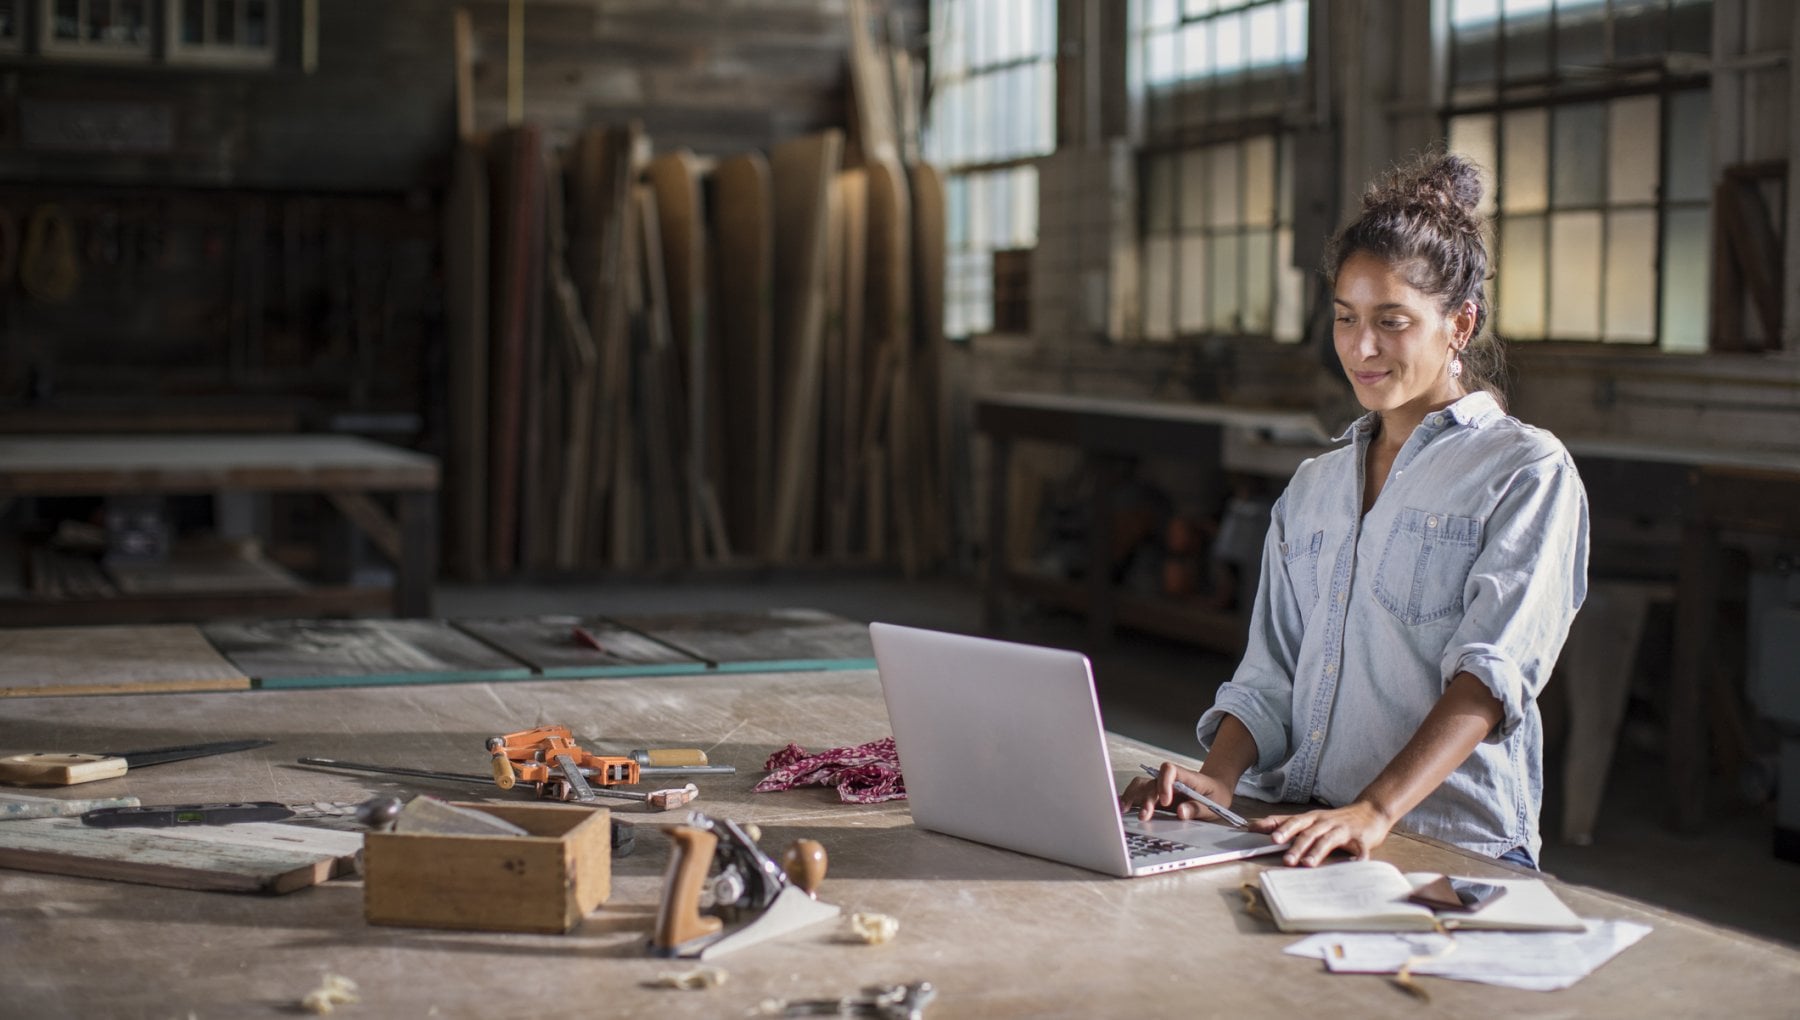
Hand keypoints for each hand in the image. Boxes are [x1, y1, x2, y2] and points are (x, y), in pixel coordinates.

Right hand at [1118, 762, 1235, 823]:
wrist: (1215, 790)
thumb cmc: (1215, 795)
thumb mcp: (1214, 805)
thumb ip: (1197, 808)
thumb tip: (1180, 812)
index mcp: (1186, 777)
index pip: (1170, 770)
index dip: (1164, 783)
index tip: (1166, 801)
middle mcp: (1170, 780)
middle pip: (1152, 782)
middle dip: (1146, 799)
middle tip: (1146, 816)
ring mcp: (1161, 786)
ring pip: (1141, 785)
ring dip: (1133, 796)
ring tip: (1124, 809)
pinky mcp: (1156, 794)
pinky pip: (1140, 792)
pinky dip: (1130, 798)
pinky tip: (1123, 807)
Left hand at [1254, 801, 1392, 866]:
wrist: (1371, 811)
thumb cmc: (1336, 819)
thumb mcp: (1310, 818)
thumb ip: (1285, 823)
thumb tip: (1255, 826)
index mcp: (1312, 818)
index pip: (1291, 821)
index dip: (1278, 827)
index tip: (1263, 835)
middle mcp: (1325, 822)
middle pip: (1308, 832)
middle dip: (1296, 845)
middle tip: (1286, 859)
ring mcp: (1343, 829)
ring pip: (1328, 840)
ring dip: (1317, 852)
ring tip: (1307, 864)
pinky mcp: (1362, 839)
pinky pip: (1360, 849)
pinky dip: (1358, 858)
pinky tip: (1354, 866)